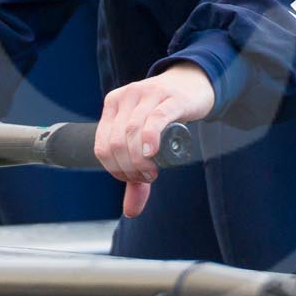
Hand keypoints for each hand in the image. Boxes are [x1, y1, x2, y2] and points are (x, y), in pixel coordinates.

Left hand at [94, 63, 214, 218]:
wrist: (193, 84)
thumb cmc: (165, 114)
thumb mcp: (145, 140)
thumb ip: (135, 174)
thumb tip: (130, 212)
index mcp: (113, 104)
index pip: (102, 145)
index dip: (115, 170)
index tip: (133, 179)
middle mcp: (126, 97)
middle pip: (116, 143)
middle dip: (129, 169)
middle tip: (147, 177)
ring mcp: (146, 95)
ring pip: (132, 133)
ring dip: (140, 162)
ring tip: (152, 172)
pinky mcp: (169, 98)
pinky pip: (154, 119)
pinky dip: (149, 139)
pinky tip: (152, 154)